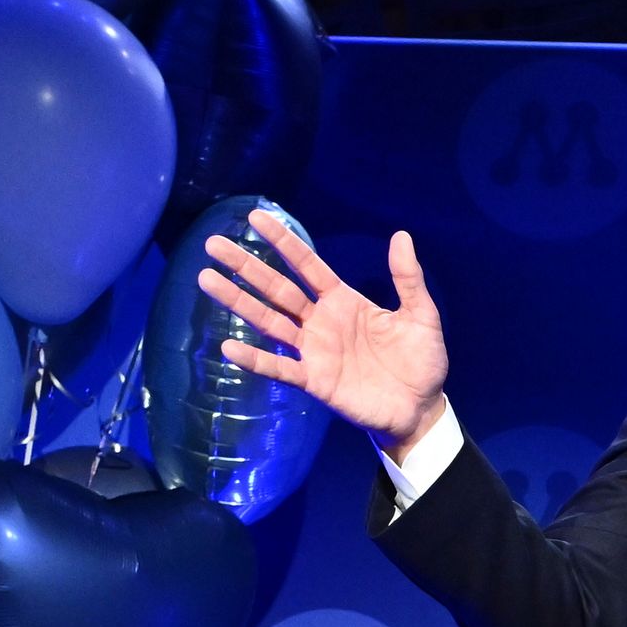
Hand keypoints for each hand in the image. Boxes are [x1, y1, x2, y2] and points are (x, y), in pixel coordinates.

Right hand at [198, 211, 449, 450]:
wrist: (421, 409)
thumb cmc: (421, 361)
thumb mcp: (421, 315)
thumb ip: (407, 278)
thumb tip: (401, 235)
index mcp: (343, 300)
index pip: (306, 265)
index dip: (283, 242)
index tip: (256, 217)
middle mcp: (321, 321)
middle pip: (277, 288)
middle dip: (247, 266)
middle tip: (213, 243)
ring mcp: (314, 351)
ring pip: (269, 321)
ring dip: (238, 301)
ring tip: (206, 279)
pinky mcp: (314, 380)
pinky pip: (280, 367)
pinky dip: (256, 359)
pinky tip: (229, 347)